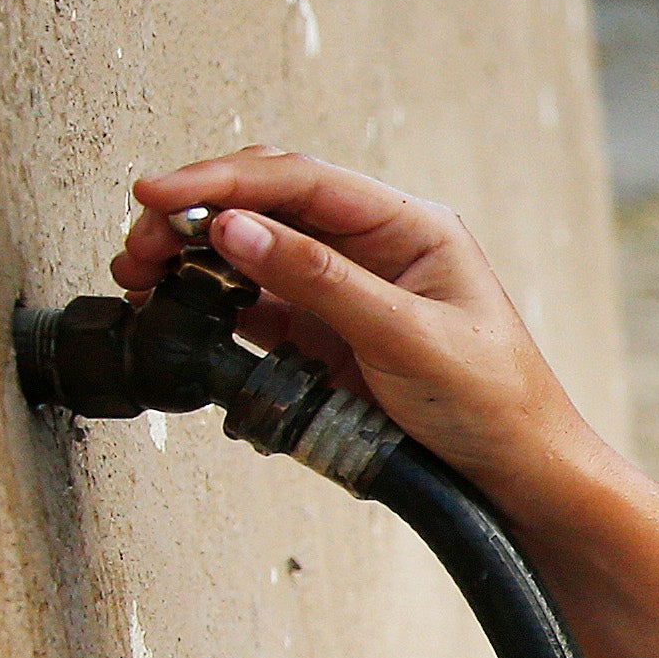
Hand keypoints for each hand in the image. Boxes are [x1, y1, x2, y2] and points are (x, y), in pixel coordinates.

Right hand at [117, 153, 619, 510]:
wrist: (518, 476)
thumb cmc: (496, 402)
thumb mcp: (409, 336)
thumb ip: (321, 282)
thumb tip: (235, 230)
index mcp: (409, 226)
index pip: (302, 180)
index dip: (224, 181)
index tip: (161, 195)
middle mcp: (373, 247)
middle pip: (265, 207)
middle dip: (195, 216)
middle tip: (140, 245)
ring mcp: (344, 290)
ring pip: (249, 253)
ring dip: (192, 260)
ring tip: (142, 276)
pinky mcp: (323, 334)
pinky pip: (253, 304)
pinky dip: (210, 302)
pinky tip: (177, 308)